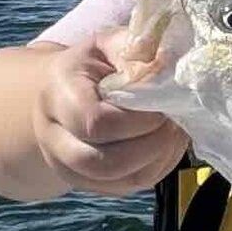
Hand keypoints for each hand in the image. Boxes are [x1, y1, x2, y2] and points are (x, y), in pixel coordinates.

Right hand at [31, 27, 189, 196]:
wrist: (63, 91)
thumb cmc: (94, 64)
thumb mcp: (110, 44)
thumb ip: (137, 49)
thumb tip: (169, 64)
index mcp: (58, 96)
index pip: (96, 123)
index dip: (138, 119)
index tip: (164, 103)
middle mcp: (54, 138)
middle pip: (104, 163)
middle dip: (152, 144)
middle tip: (176, 120)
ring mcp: (68, 167)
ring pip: (119, 181)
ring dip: (159, 158)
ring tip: (177, 130)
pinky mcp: (90, 183)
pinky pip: (129, 186)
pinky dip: (158, 167)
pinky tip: (169, 143)